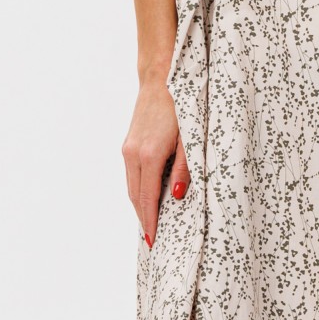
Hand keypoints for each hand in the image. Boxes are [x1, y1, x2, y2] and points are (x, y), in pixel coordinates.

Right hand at [123, 79, 188, 247]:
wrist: (160, 79)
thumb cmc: (182, 106)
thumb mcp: (190, 139)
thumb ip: (184, 168)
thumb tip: (177, 195)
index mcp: (149, 156)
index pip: (148, 198)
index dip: (150, 221)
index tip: (153, 240)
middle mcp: (133, 154)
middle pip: (135, 196)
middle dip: (143, 219)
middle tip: (152, 240)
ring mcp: (127, 149)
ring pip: (130, 186)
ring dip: (139, 206)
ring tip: (150, 224)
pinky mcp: (128, 144)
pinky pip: (131, 175)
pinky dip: (137, 190)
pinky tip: (147, 198)